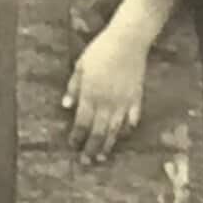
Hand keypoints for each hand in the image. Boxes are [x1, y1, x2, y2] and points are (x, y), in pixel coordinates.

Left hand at [62, 18, 149, 163]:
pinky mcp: (137, 98)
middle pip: (97, 130)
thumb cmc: (99, 50)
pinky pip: (133, 118)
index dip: (77, 136)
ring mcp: (123, 101)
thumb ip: (73, 87)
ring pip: (114, 129)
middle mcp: (106, 102)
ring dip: (108, 143)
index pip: (82, 122)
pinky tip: (123, 136)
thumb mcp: (80, 66)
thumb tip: (65, 106)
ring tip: (103, 156)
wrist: (127, 41)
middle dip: (91, 147)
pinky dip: (128, 129)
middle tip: (87, 161)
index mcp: (90, 94)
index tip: (73, 146)